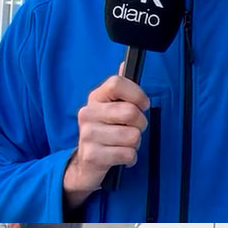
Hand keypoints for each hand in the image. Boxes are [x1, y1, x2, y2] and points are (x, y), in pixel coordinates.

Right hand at [63, 68, 151, 204]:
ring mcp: (88, 135)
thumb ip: (120, 89)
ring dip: (135, 144)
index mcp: (95, 98)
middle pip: (131, 112)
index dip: (137, 94)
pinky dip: (130, 158)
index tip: (142, 105)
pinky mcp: (92, 156)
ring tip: (123, 145)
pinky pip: (128, 154)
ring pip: (133, 136)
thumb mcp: (110, 108)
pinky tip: (120, 157)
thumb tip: (125, 63)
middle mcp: (88, 114)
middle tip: (132, 130)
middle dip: (140, 124)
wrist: (85, 164)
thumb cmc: (105, 133)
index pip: (117, 83)